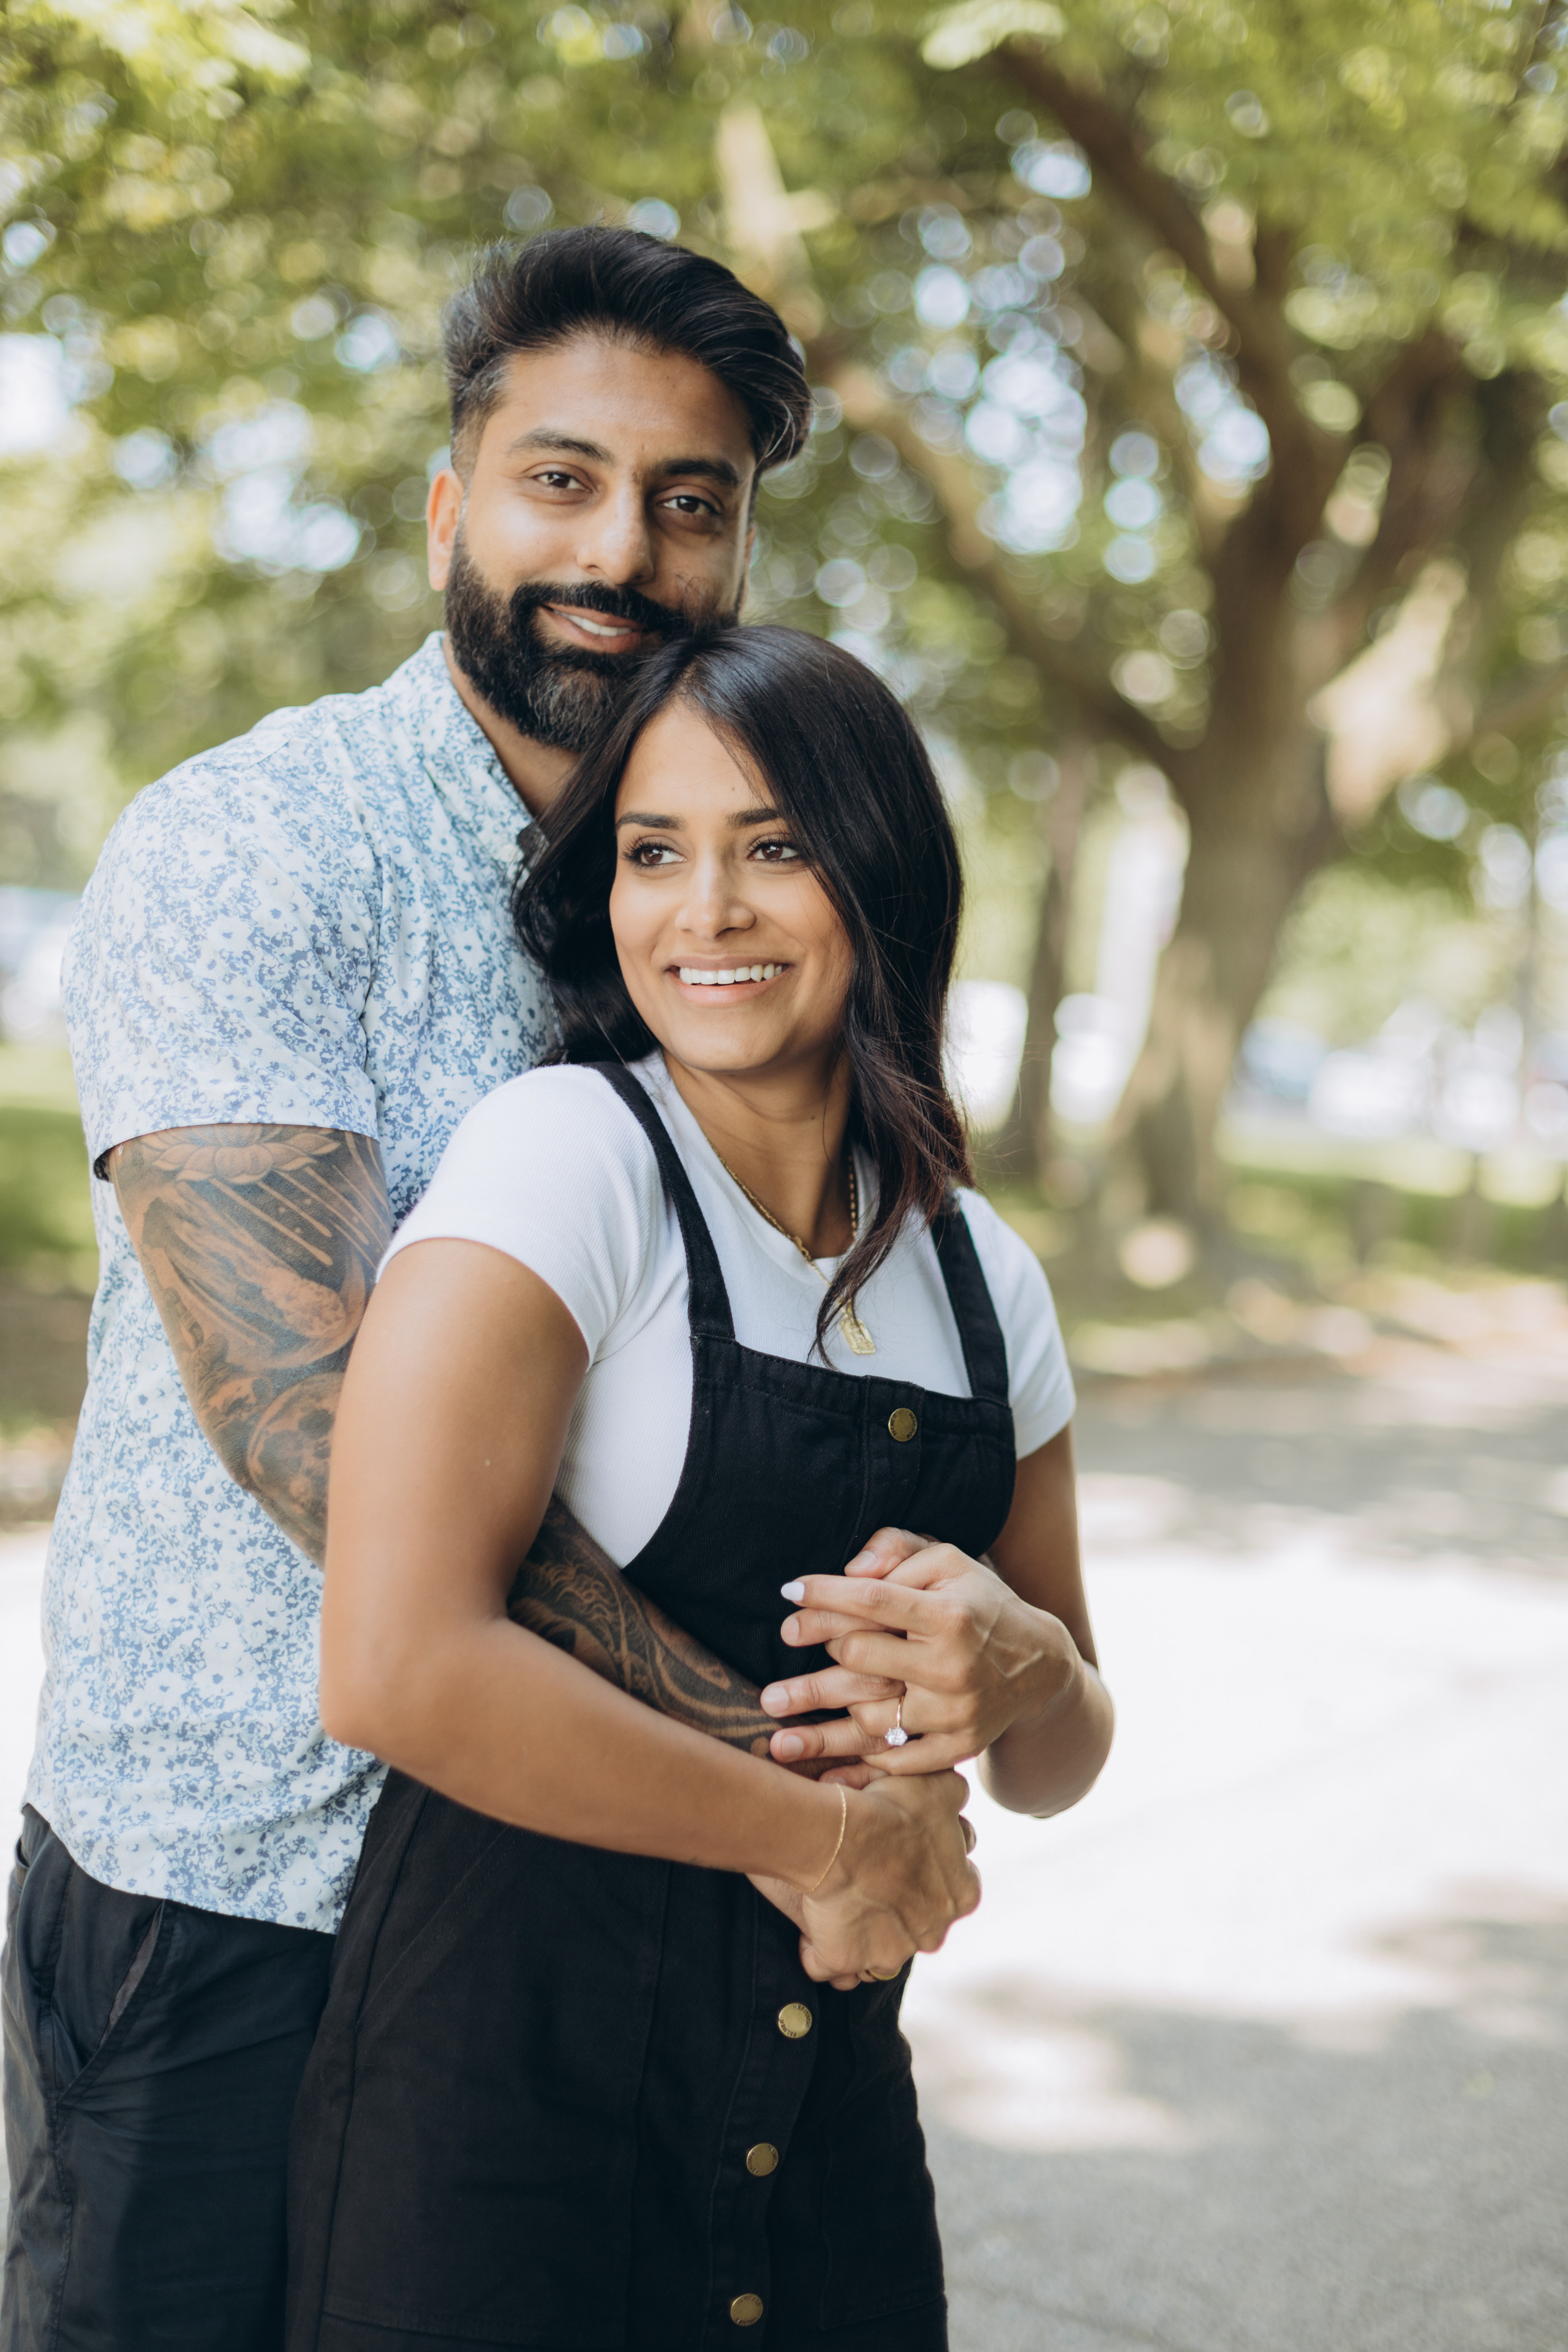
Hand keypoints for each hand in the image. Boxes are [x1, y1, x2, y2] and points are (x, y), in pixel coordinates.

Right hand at [751, 1770, 979, 1987]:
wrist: (840, 1833)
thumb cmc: (890, 1808)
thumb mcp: (942, 1786)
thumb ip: (956, 1796)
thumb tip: (955, 1798)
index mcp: (962, 1894)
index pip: (955, 1885)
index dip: (929, 1865)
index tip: (904, 1849)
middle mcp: (932, 1932)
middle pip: (918, 1918)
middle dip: (899, 1900)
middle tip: (872, 1870)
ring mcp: (890, 1952)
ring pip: (876, 1944)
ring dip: (861, 1926)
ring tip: (838, 1896)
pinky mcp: (845, 1960)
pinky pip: (827, 1963)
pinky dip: (816, 1949)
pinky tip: (809, 1927)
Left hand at [762, 1533, 1078, 1774]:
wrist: (1040, 1665)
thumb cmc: (980, 1603)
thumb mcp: (948, 1561)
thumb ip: (897, 1550)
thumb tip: (850, 1570)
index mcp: (948, 1615)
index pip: (873, 1601)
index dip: (824, 1595)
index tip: (788, 1591)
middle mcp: (952, 1665)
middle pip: (859, 1658)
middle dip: (814, 1650)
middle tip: (784, 1645)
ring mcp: (956, 1712)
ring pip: (870, 1716)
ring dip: (828, 1715)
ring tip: (786, 1723)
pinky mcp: (960, 1747)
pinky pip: (898, 1759)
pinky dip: (862, 1762)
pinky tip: (827, 1766)